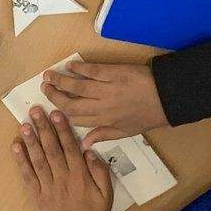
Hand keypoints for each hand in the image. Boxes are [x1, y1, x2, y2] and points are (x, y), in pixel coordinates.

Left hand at [14, 106, 113, 210]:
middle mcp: (62, 179)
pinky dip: (21, 161)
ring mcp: (48, 187)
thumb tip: (89, 151)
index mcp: (80, 176)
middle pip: (52, 149)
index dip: (62, 129)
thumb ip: (100, 172)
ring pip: (38, 160)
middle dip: (43, 128)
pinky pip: (28, 177)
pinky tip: (15, 147)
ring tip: (24, 124)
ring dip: (31, 141)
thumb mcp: (107, 194)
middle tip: (36, 110)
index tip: (56, 113)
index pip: (70, 147)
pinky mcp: (37, 196)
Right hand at [42, 60, 167, 144]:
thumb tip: (83, 144)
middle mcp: (102, 106)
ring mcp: (108, 89)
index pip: (76, 118)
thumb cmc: (147, 116)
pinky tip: (70, 66)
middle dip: (55, 95)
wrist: (166, 98)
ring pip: (78, 86)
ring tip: (49, 74)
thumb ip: (103, 135)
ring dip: (62, 80)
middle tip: (44, 86)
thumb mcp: (126, 132)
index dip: (60, 112)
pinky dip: (80, 68)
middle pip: (72, 102)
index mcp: (105, 121)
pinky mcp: (114, 73)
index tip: (50, 106)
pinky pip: (93, 71)